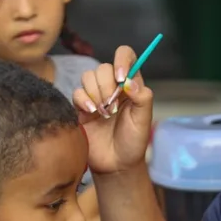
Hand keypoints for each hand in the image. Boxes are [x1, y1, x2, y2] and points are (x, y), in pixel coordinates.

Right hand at [73, 46, 152, 173]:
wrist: (116, 164)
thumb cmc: (133, 142)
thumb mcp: (144, 121)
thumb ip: (142, 98)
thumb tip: (130, 82)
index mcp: (130, 85)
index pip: (126, 56)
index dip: (122, 59)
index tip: (121, 78)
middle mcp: (113, 87)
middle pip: (103, 67)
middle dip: (106, 85)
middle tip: (112, 106)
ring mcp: (96, 96)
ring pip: (88, 76)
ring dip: (95, 92)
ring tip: (103, 112)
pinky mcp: (81, 107)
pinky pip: (77, 92)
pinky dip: (83, 99)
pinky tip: (91, 112)